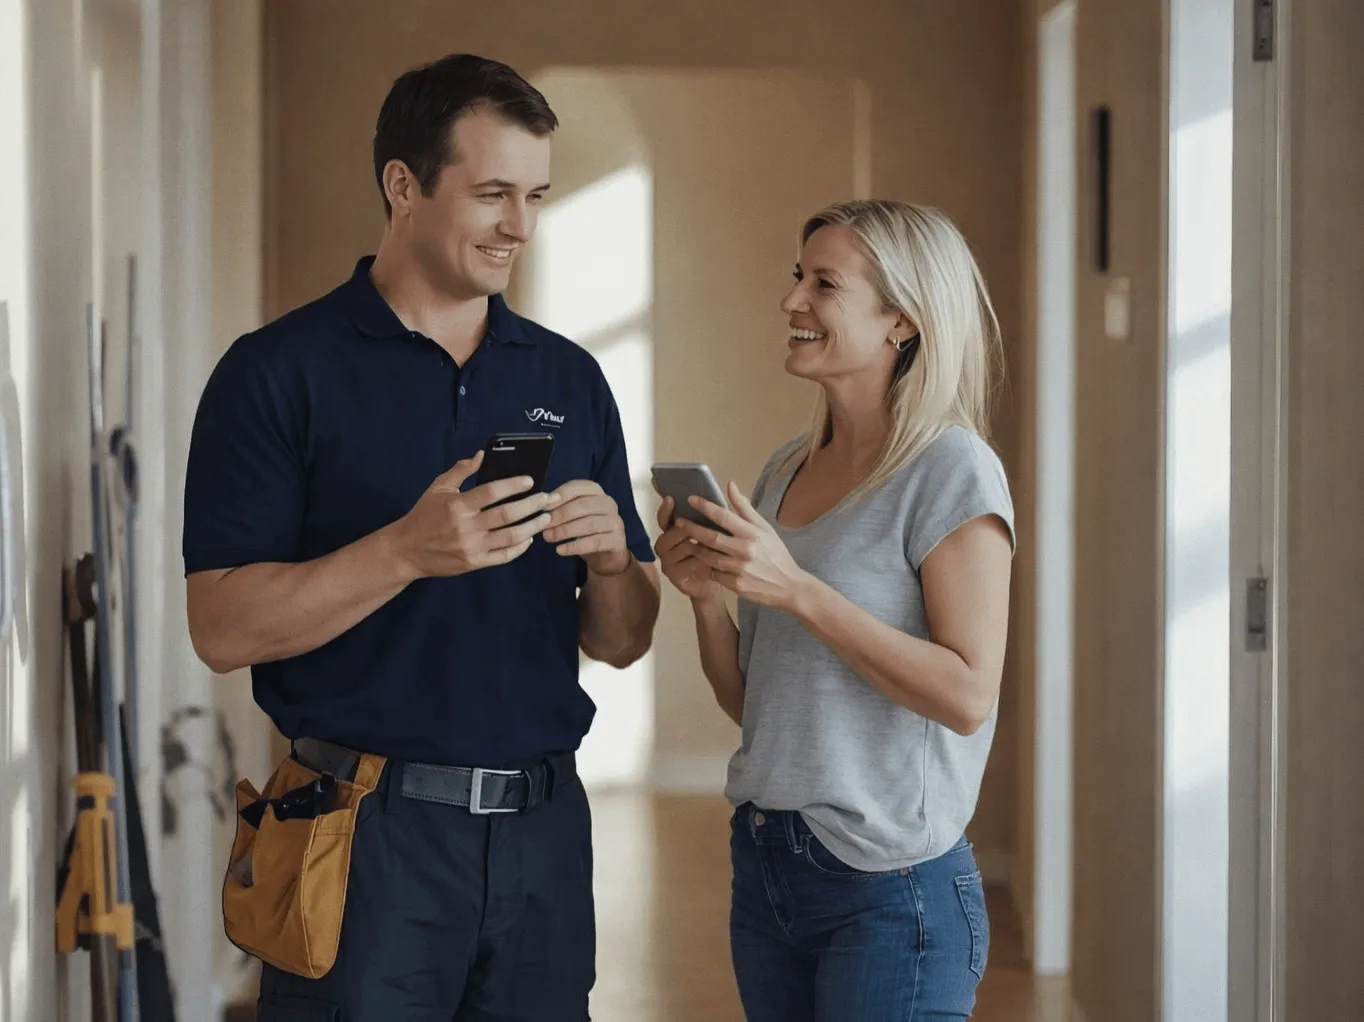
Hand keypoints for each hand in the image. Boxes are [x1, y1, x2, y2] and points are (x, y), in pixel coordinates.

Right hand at [389, 450, 554, 578]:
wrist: (406, 551)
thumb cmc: (424, 516)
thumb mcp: (438, 488)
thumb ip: (461, 470)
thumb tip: (482, 455)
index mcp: (458, 505)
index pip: (491, 492)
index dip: (513, 485)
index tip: (530, 480)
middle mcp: (466, 527)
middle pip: (507, 515)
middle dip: (531, 505)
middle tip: (547, 498)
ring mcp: (472, 547)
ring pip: (510, 537)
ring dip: (532, 526)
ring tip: (545, 517)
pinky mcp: (474, 563)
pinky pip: (503, 556)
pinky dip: (520, 547)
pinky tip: (529, 538)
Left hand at [542, 479, 631, 575]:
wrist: (605, 555)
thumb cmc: (585, 531)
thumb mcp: (573, 515)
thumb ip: (560, 507)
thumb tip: (542, 506)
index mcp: (596, 492)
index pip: (578, 487)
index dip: (561, 495)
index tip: (544, 506)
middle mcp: (608, 503)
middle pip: (583, 505)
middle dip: (560, 515)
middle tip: (543, 525)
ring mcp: (615, 521)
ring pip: (589, 524)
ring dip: (565, 531)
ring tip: (548, 537)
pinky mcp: (617, 540)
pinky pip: (594, 542)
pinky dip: (575, 546)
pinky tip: (560, 550)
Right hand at [652, 494, 723, 602]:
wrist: (720, 581)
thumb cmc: (718, 553)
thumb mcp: (721, 530)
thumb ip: (721, 510)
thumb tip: (731, 484)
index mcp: (673, 530)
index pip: (665, 517)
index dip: (666, 508)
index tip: (672, 498)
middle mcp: (665, 544)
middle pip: (673, 531)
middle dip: (690, 529)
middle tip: (704, 528)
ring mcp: (667, 561)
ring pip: (683, 547)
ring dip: (699, 546)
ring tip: (715, 546)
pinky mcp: (674, 577)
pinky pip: (687, 566)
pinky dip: (701, 563)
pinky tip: (712, 562)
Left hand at [673, 481, 809, 610]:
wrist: (788, 586)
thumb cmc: (775, 554)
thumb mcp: (765, 528)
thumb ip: (744, 507)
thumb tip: (729, 485)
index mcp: (753, 534)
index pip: (724, 516)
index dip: (705, 506)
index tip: (691, 499)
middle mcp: (745, 550)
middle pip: (711, 537)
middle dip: (691, 528)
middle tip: (678, 521)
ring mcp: (739, 569)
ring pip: (708, 556)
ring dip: (697, 548)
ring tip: (689, 541)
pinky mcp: (735, 585)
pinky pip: (713, 573)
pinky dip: (707, 566)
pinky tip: (703, 561)